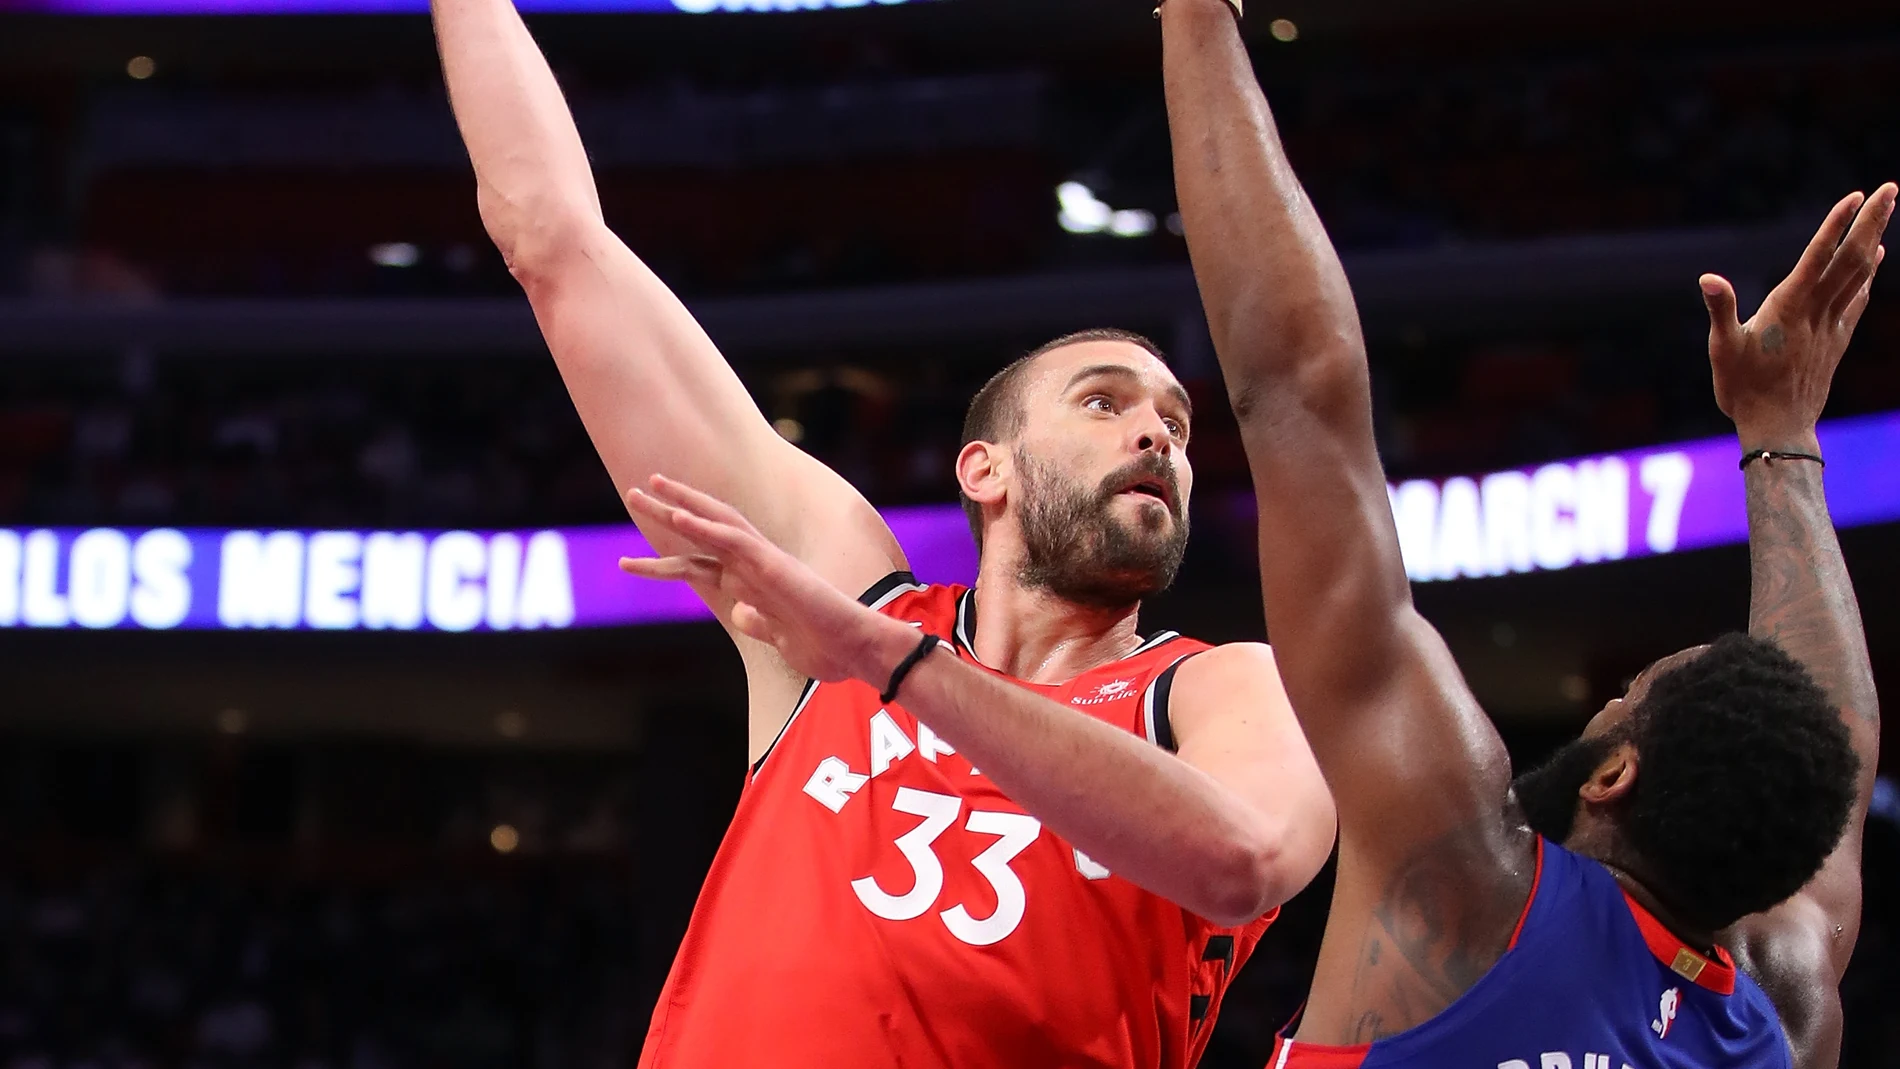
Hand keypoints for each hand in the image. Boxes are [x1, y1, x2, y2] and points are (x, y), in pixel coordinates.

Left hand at [618, 474, 914, 686]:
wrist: (858, 648)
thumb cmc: (827, 646)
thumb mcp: (782, 640)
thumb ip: (759, 623)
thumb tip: (740, 613)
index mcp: (752, 584)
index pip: (701, 565)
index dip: (665, 560)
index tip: (630, 560)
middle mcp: (754, 566)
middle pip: (703, 533)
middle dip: (668, 512)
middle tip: (634, 493)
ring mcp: (763, 562)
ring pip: (714, 525)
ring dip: (679, 505)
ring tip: (647, 487)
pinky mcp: (773, 566)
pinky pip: (732, 541)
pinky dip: (704, 527)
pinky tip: (679, 516)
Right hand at [1701, 184, 1894, 452]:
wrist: (1778, 428)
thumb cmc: (1742, 389)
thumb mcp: (1722, 349)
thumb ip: (1720, 310)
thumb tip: (1708, 278)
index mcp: (1788, 309)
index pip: (1818, 258)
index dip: (1836, 226)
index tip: (1856, 196)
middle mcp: (1816, 312)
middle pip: (1850, 259)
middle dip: (1871, 222)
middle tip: (1890, 189)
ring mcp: (1830, 326)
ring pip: (1858, 275)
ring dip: (1874, 240)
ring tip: (1887, 211)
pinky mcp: (1836, 341)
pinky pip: (1857, 299)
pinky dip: (1868, 274)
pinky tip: (1874, 258)